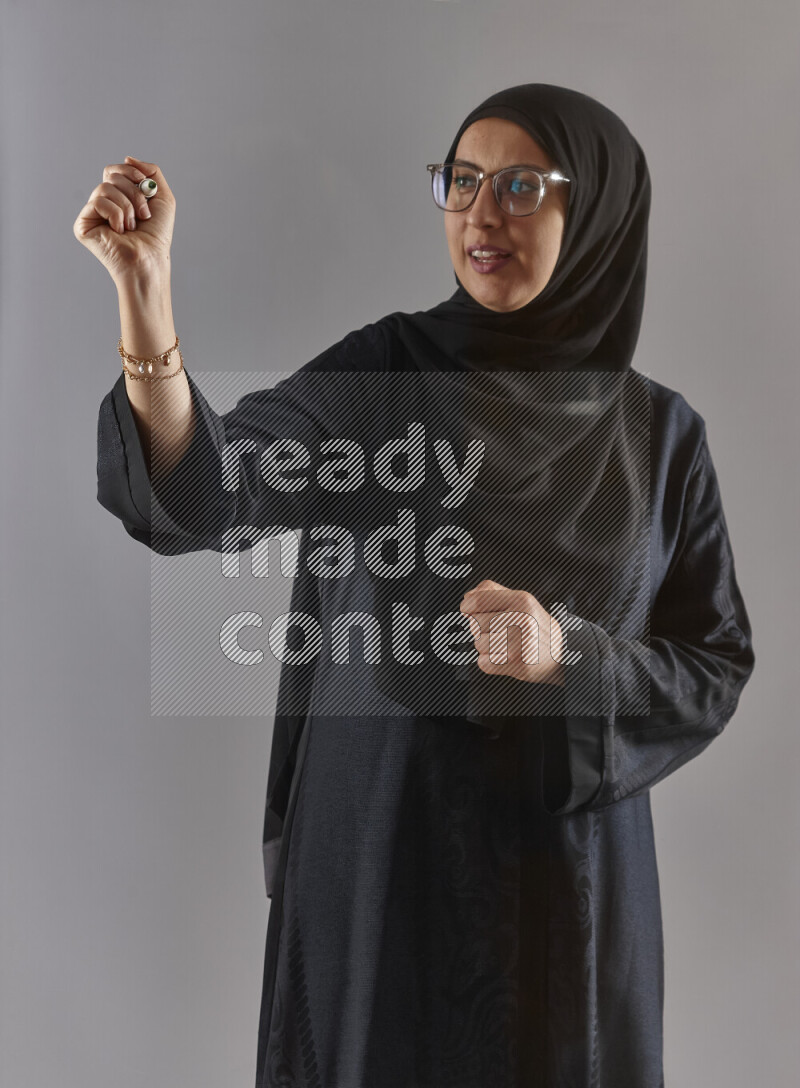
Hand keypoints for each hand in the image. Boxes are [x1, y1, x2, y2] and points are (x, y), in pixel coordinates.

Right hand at [73, 156, 175, 284]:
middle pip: (111, 175)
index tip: (144, 184)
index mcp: (118, 197)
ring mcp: (92, 214)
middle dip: (133, 192)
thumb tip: (127, 157)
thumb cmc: (157, 235)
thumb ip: (152, 172)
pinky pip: (97, 202)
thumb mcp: (164, 198)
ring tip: (131, 226)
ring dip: (127, 206)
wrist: (150, 258)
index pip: (114, 170)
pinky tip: (119, 231)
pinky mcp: (82, 225)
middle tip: (143, 214)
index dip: (129, 171)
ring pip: (104, 187)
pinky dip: (115, 214)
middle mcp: (103, 204)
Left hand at [459, 579, 564, 686]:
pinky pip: (483, 663)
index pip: (475, 602)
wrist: (560, 651)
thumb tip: (466, 600)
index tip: (470, 610)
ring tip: (503, 643)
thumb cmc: (532, 622)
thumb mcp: (517, 598)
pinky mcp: (518, 665)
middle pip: (474, 624)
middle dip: (479, 628)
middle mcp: (523, 620)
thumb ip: (489, 591)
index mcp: (521, 600)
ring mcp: (521, 644)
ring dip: (485, 646)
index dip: (467, 607)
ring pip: (478, 644)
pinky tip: (504, 656)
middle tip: (496, 630)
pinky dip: (489, 662)